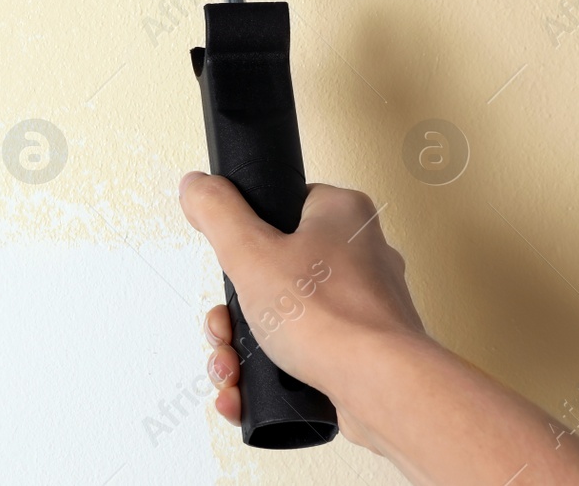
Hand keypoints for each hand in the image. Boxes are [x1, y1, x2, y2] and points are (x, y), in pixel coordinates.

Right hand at [179, 172, 427, 448]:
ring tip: (232, 368)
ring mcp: (363, 308)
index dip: (244, 238)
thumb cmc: (334, 320)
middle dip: (233, 313)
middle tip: (226, 327)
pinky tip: (245, 391)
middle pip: (272, 272)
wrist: (381, 390)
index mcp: (343, 215)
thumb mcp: (250, 251)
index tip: (232, 262)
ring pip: (283, 319)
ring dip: (242, 348)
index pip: (280, 207)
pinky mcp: (360, 352)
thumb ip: (216, 211)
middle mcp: (361, 257)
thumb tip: (198, 186)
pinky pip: (302, 355)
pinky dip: (269, 373)